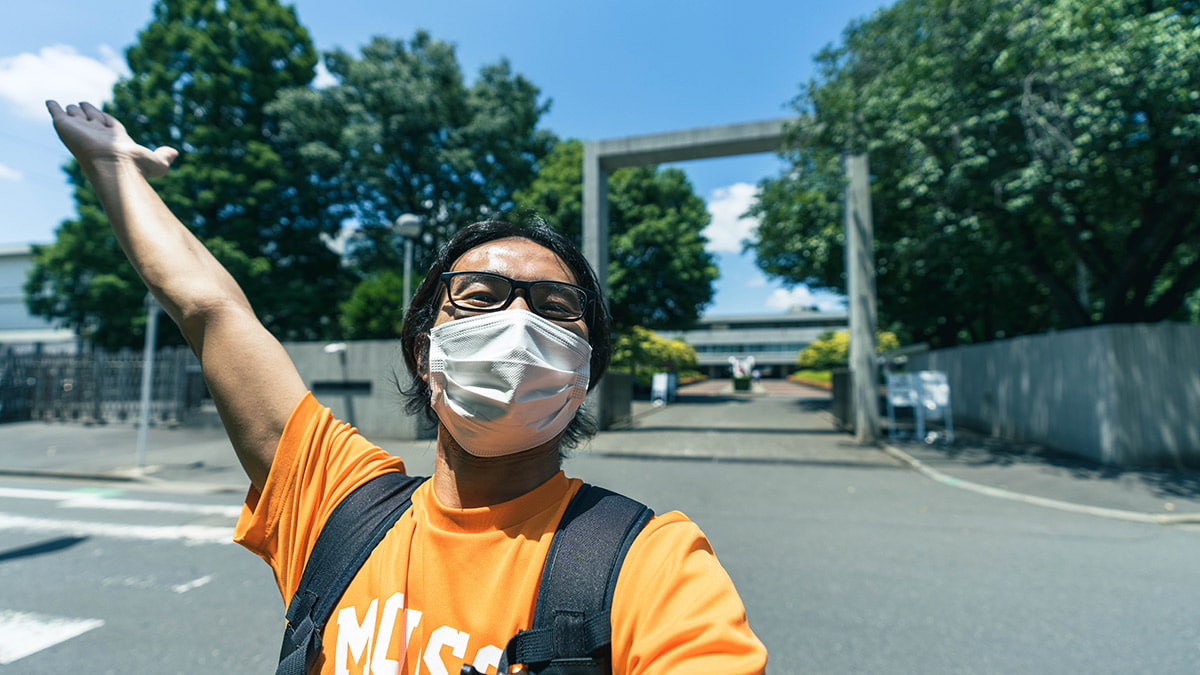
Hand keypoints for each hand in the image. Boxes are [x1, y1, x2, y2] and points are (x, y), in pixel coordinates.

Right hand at [46, 100, 178, 177]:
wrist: (111, 165)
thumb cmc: (133, 165)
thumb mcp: (156, 163)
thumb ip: (164, 157)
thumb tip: (176, 153)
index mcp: (115, 138)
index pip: (109, 124)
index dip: (106, 119)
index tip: (104, 116)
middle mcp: (97, 133)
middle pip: (91, 118)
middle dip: (89, 112)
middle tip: (85, 105)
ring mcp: (81, 129)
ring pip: (76, 115)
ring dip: (74, 110)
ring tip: (72, 106)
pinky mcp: (65, 126)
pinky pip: (57, 112)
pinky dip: (52, 107)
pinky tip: (49, 102)